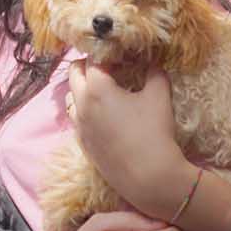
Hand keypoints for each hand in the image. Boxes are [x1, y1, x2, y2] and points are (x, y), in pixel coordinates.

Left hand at [67, 63, 191, 220]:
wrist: (148, 176)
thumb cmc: (153, 132)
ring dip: (83, 88)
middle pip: (74, 74)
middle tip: (110, 68)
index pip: (93, 60)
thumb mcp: (159, 95)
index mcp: (96, 88)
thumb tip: (153, 64)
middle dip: (89, 66)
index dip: (108, 54)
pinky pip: (76, 119)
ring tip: (105, 91)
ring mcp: (79, 126)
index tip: (122, 57)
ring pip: (71, 97)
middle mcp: (81, 105)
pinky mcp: (82, 143)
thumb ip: (155, 73)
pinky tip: (105, 115)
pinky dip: (85, 110)